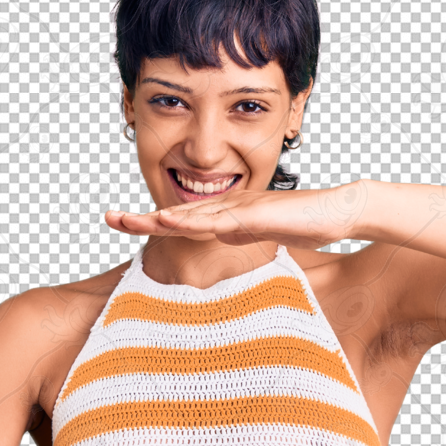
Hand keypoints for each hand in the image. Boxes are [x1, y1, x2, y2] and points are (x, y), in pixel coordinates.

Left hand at [103, 180, 370, 249]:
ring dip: (154, 219)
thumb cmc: (308, 222)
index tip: (126, 225)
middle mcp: (227, 207)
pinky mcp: (251, 214)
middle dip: (141, 219)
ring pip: (188, 215)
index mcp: (227, 215)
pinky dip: (188, 221)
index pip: (184, 220)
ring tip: (125, 220)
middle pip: (177, 214)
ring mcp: (238, 209)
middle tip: (108, 218)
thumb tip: (224, 237)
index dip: (153, 223)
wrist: (338, 211)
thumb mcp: (266, 233)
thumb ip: (243, 234)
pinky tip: (166, 220)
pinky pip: (214, 220)